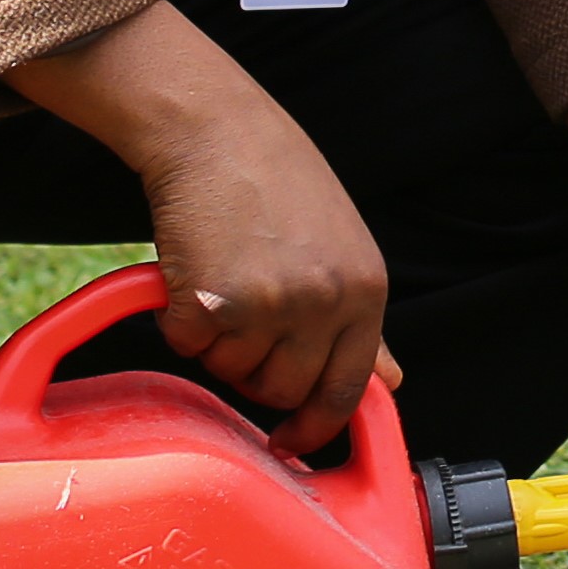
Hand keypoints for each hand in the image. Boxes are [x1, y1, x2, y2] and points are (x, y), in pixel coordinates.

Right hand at [11, 3, 400, 454]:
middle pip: (282, 390)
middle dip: (253, 371)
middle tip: (238, 318)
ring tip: (218, 281)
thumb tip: (390, 383)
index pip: (347, 387)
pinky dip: (177, 320)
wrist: (215, 128)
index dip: (315, 423)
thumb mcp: (340, 244)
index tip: (292, 440)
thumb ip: (360, 319)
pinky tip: (189, 272)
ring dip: (215, 342)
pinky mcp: (214, 300)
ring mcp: (271, 303)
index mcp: (366, 289)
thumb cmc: (274, 179)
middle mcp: (326, 301)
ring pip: (231, 371)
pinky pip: (187, 345)